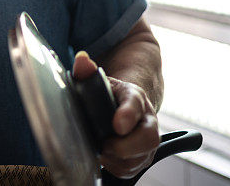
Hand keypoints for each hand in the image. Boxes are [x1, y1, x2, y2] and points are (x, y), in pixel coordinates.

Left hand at [72, 51, 159, 178]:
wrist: (125, 106)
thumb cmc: (109, 94)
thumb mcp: (98, 80)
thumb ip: (87, 70)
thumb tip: (81, 60)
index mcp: (134, 96)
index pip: (135, 104)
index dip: (127, 115)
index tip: (117, 125)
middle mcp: (147, 119)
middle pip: (148, 138)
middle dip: (125, 147)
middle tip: (104, 145)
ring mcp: (147, 141)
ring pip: (140, 159)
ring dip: (117, 159)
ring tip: (101, 150)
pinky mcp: (143, 158)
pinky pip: (131, 171)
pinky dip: (116, 167)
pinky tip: (106, 157)